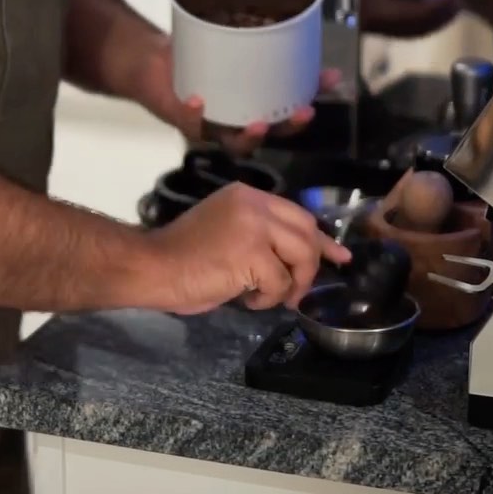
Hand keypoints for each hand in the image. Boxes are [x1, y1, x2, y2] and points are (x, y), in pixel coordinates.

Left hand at [134, 33, 339, 154]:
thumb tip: (297, 27)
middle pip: (266, 136)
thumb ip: (261, 45)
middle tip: (301, 113)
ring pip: (230, 141)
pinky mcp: (179, 116)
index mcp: (248, 110)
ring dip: (246, 137)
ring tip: (258, 124)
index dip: (305, 110)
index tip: (326, 89)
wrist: (151, 60)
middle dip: (285, 128)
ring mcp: (206, 125)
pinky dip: (194, 113)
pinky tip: (199, 101)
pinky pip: (188, 121)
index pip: (284, 118)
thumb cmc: (197, 58)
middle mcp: (230, 124)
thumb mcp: (230, 47)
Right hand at [146, 182, 350, 313]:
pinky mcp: (252, 254)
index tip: (339, 255)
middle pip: (307, 232)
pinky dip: (268, 298)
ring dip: (290, 285)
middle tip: (300, 291)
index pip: (298, 214)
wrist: (153, 265)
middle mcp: (254, 204)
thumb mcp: (228, 231)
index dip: (321, 238)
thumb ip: (261, 234)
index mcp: (247, 195)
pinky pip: (280, 282)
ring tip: (268, 296)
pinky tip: (246, 298)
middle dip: (311, 266)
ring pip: (301, 257)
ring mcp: (254, 227)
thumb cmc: (183, 255)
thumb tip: (297, 257)